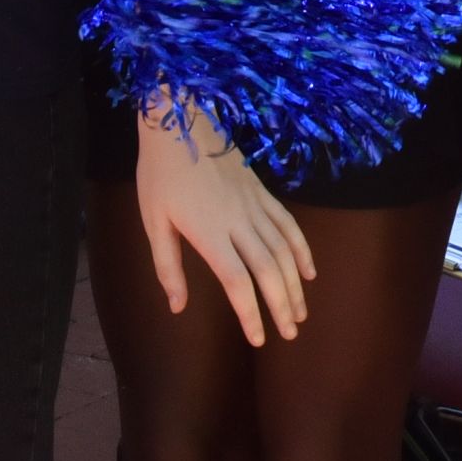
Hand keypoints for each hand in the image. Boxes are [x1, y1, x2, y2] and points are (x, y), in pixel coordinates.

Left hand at [131, 99, 313, 344]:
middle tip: (291, 333)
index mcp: (209, 232)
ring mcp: (254, 204)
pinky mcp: (262, 191)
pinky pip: (288, 224)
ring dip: (295, 284)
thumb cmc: (160, 174)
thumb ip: (167, 267)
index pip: (237, 282)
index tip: (259, 339)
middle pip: (268, 270)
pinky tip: (308, 270)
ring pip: (283, 250)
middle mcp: (238, 221)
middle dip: (282, 305)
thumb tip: (177, 306)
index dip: (251, 314)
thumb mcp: (153, 222)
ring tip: (301, 312)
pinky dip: (301, 249)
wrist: (181, 121)